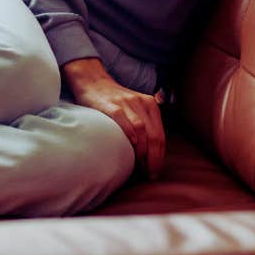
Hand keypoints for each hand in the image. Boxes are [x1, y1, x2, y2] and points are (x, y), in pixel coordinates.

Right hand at [63, 58, 164, 178]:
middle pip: (153, 135)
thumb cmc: (114, 101)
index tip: (155, 171)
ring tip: (138, 166)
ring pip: (141, 129)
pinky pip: (122, 119)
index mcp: (150, 104)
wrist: (93, 81)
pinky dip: (128, 133)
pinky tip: (129, 145)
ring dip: (141, 151)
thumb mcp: (136, 108)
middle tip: (149, 173)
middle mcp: (140, 102)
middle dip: (154, 158)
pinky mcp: (110, 104)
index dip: (159, 156)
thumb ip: (145, 124)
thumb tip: (152, 155)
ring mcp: (125, 102)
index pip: (160, 135)